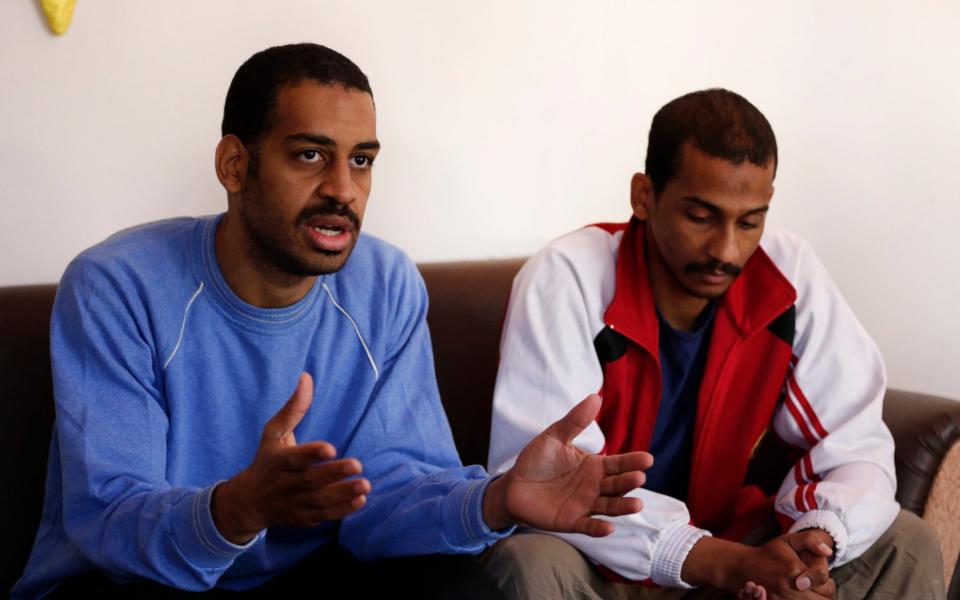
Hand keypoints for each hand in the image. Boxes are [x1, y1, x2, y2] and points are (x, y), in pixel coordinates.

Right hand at [212, 373, 370, 543]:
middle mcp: (287, 484)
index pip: (296, 458)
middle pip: (311, 480)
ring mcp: (296, 503)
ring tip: (365, 485)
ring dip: (343, 494)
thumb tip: (306, 377)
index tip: (330, 448)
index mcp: (279, 461)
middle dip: (334, 474)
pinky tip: (359, 501)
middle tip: (358, 465)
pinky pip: (324, 516)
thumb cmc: (266, 461)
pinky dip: (342, 511)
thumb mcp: (273, 433)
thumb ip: (294, 408)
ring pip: (320, 501)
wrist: (248, 503)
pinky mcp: (304, 517)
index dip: (312, 454)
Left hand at [482, 394, 653, 534]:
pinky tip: (609, 527)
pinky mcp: (572, 521)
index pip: (618, 463)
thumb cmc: (537, 460)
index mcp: (594, 466)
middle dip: (629, 481)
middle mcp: (594, 486)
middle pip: (617, 485)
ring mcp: (585, 505)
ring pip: (609, 507)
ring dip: (623, 506)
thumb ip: (574, 421)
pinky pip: (589, 526)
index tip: (648, 458)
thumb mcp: (554, 437)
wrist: (513, 485)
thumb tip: (595, 396)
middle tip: (639, 476)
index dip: (632, 461)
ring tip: (637, 504)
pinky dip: (599, 528)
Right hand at [684, 533, 833, 599]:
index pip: (826, 585)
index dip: (827, 582)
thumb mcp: (788, 540)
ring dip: (815, 599)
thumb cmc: (769, 553)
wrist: (744, 566)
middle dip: (823, 594)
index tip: (822, 579)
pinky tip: (801, 596)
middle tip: (818, 588)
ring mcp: (783, 599)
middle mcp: (790, 588)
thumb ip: (810, 541)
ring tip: (810, 592)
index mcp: (795, 571)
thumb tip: (828, 552)